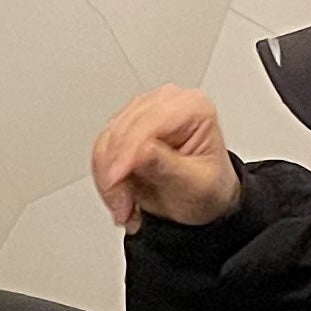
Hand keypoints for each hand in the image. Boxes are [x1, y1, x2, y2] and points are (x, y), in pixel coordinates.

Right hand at [91, 86, 242, 230]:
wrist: (204, 200)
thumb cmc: (209, 188)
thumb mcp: (196, 184)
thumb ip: (167, 166)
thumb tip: (140, 152)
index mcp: (193, 107)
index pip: (149, 123)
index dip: (127, 151)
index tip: (115, 179)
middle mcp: (167, 103)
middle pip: (121, 131)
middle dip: (115, 174)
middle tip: (124, 207)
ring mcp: (143, 114)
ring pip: (106, 142)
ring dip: (109, 181)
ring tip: (126, 207)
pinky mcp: (125, 129)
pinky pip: (102, 151)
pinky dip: (105, 179)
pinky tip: (121, 196)